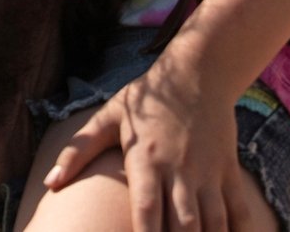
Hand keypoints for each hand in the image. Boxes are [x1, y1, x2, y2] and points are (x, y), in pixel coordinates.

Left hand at [44, 53, 269, 231]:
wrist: (199, 72)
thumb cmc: (146, 100)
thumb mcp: (109, 118)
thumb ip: (78, 150)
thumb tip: (50, 183)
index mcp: (146, 160)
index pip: (146, 211)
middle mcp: (179, 170)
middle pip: (184, 225)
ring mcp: (208, 172)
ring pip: (213, 222)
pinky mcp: (229, 171)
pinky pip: (239, 211)